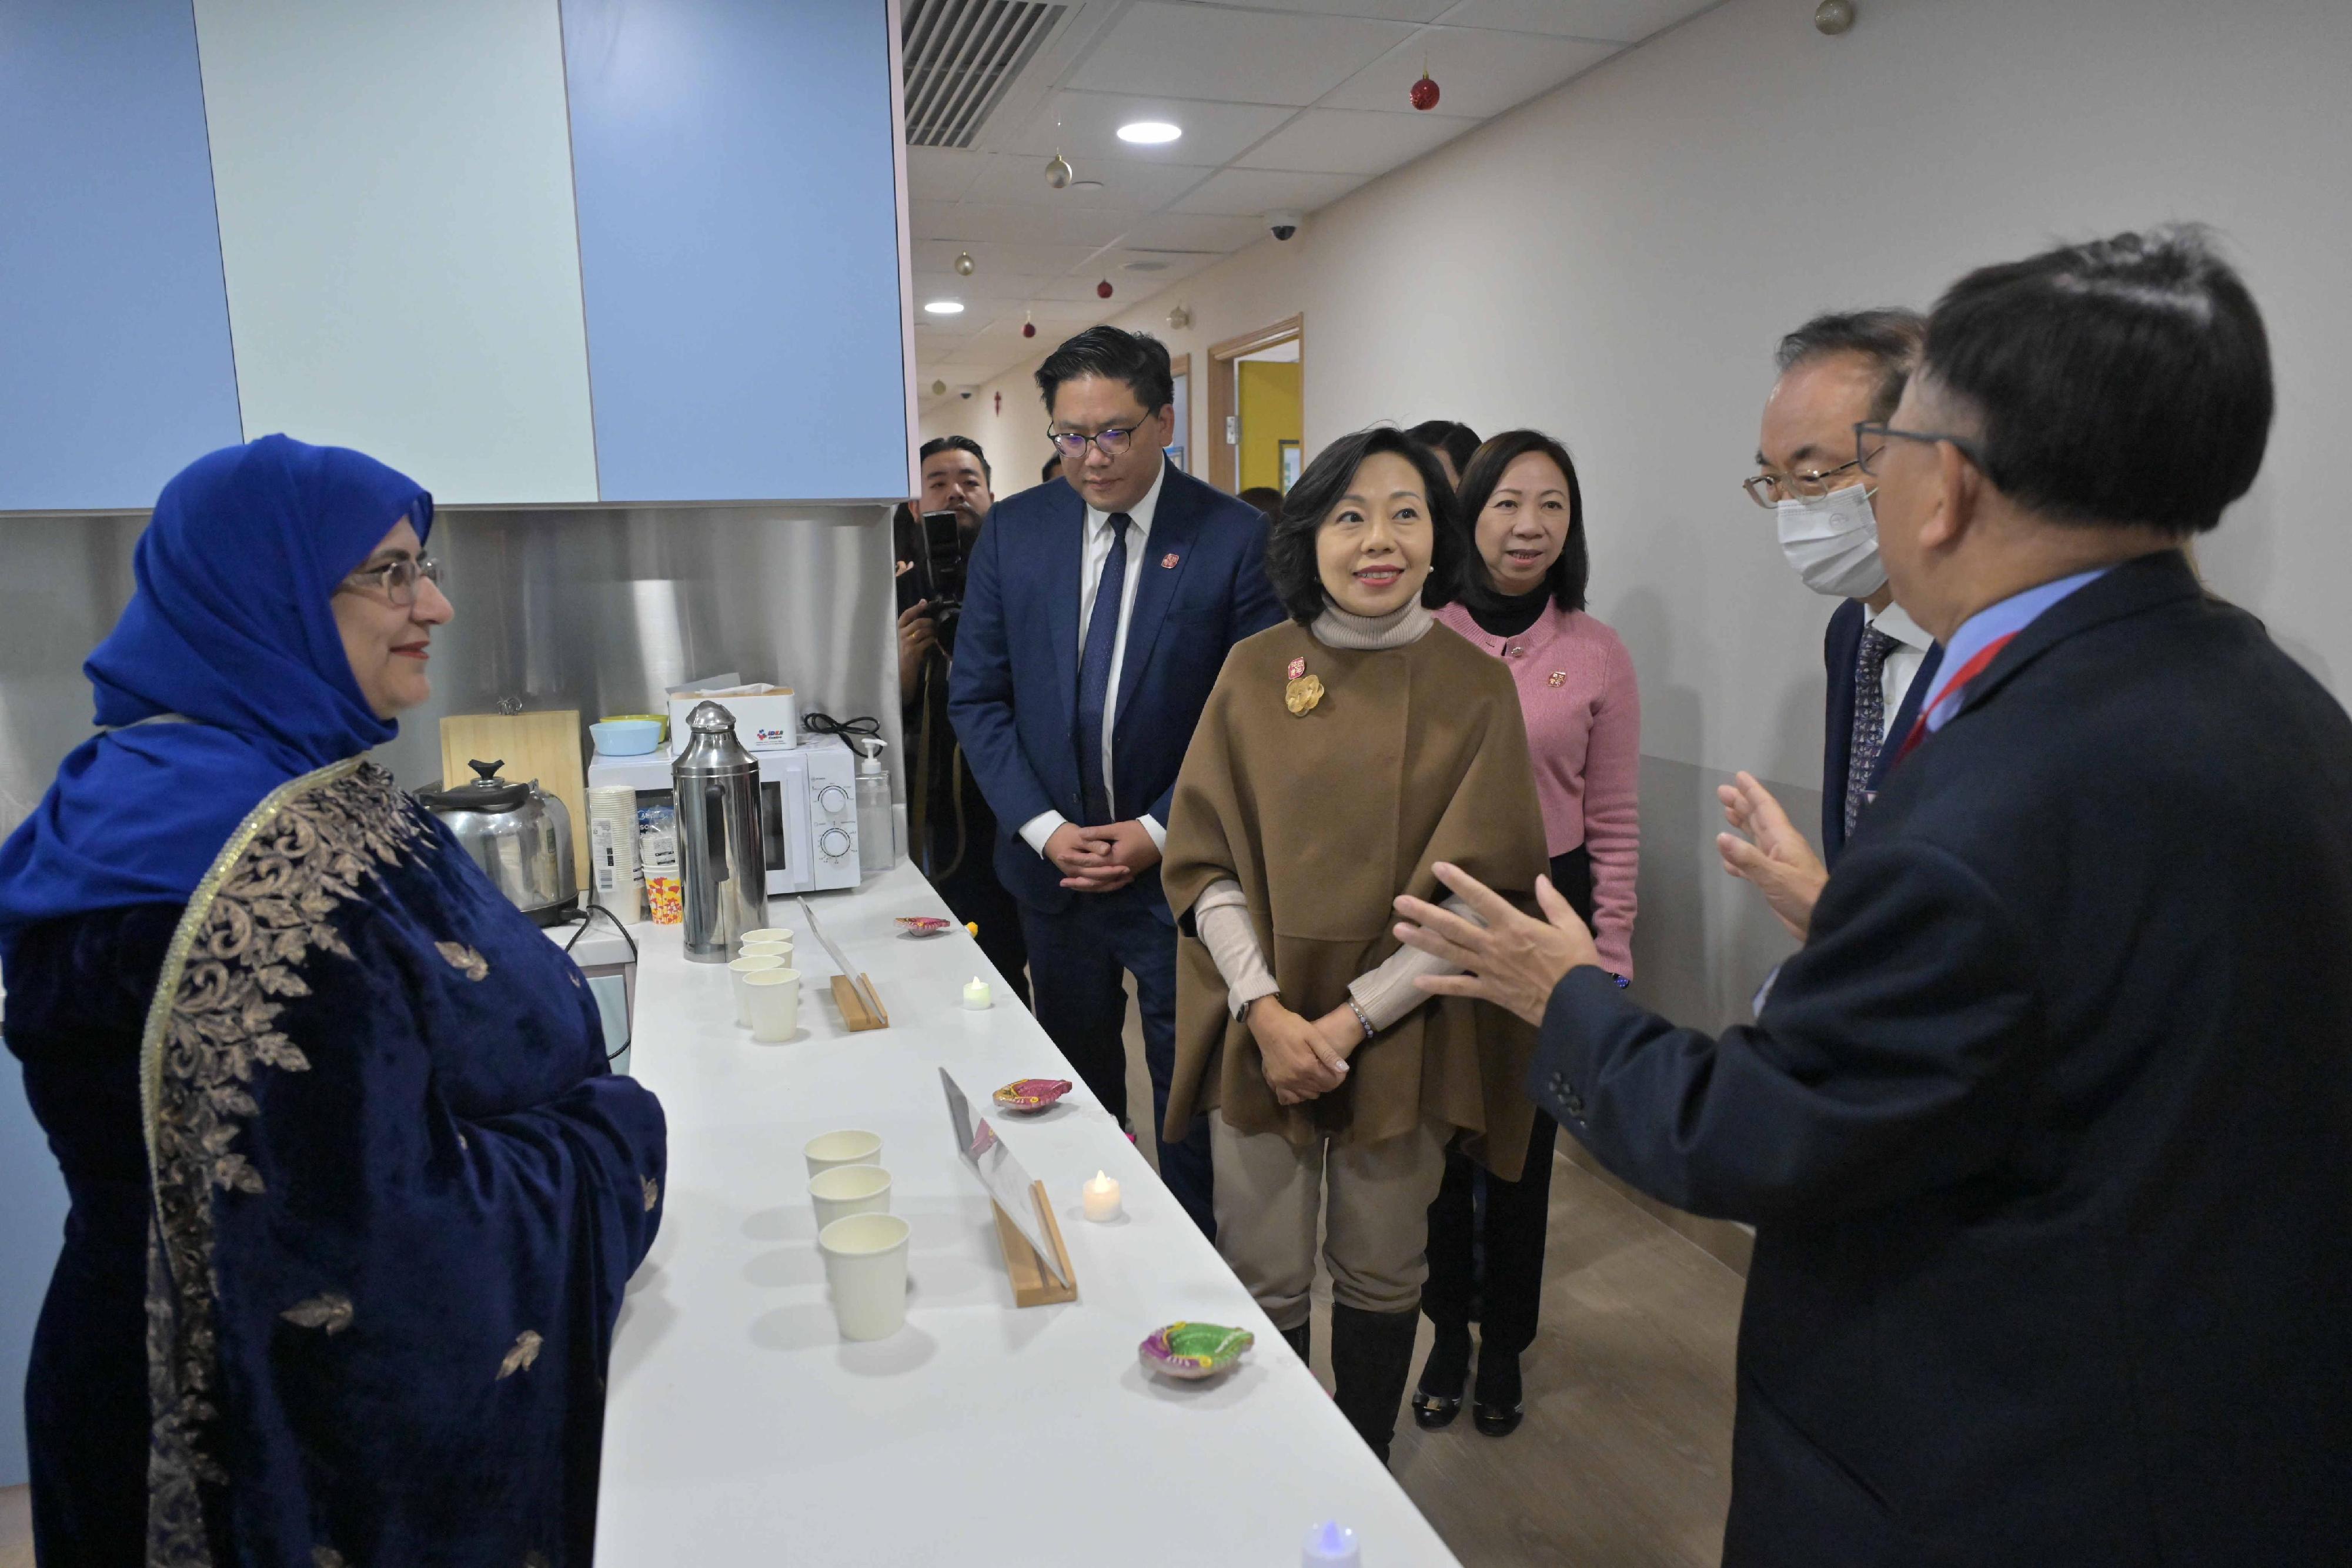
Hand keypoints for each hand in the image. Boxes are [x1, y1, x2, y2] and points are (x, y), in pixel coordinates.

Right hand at [896, 600, 937, 695]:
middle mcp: (899, 635)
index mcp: (895, 631)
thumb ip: (910, 633)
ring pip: (923, 630)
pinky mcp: (913, 652)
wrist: (898, 676)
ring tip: (936, 633)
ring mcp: (906, 643)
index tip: (924, 602)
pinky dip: (933, 640)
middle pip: (917, 622)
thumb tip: (925, 622)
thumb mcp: (903, 644)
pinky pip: (927, 641)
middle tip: (935, 624)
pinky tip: (935, 642)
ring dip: (932, 630)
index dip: (915, 608)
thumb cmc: (900, 659)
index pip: (905, 615)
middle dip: (929, 621)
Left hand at [1053, 819, 1158, 892]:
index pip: (1089, 861)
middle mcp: (1116, 871)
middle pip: (1093, 878)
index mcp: (1113, 859)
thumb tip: (1080, 834)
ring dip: (1086, 887)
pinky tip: (1093, 888)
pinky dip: (1101, 888)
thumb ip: (1098, 832)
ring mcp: (1123, 875)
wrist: (1160, 838)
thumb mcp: (1117, 828)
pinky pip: (1111, 886)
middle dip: (1076, 879)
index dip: (1073, 859)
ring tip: (1073, 888)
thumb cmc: (1139, 831)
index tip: (1060, 857)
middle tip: (1061, 881)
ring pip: (1101, 886)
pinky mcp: (1128, 875)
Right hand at [1246, 997, 1349, 1104]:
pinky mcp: (1273, 1081)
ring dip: (1314, 1088)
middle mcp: (1294, 1079)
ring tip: (1315, 1073)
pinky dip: (1297, 1093)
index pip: (1329, 1082)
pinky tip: (1301, 1082)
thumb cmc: (1292, 1026)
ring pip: (1305, 1095)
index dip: (1338, 1077)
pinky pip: (1288, 1096)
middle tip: (1328, 1069)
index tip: (1340, 1069)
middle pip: (1319, 1090)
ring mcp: (1282, 1082)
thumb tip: (1344, 1070)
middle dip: (1328, 1082)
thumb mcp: (1313, 1036)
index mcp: (1306, 1067)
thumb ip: (1329, 1055)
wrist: (1266, 1023)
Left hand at [1393, 863, 1597, 1027]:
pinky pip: (1459, 988)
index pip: (1481, 898)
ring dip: (1422, 941)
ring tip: (1398, 931)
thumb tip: (1539, 879)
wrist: (1577, 1006)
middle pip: (1453, 926)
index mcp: (1514, 926)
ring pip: (1449, 953)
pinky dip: (1438, 985)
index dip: (1458, 881)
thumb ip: (1553, 902)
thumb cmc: (1578, 964)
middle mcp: (1495, 945)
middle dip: (1424, 913)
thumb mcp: (1572, 927)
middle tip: (1400, 902)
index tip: (1437, 868)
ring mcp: (1489, 970)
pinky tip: (1416, 981)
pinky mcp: (1490, 991)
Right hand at [1715, 771, 1827, 940]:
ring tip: (1726, 813)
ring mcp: (1778, 863)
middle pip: (1759, 819)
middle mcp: (1780, 846)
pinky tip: (1728, 861)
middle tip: (1723, 791)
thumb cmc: (1803, 895)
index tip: (1739, 777)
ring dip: (1742, 825)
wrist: (1825, 921)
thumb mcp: (1775, 876)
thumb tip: (1721, 837)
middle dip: (1742, 804)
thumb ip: (1747, 858)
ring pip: (1756, 838)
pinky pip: (1753, 864)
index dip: (1752, 792)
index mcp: (1783, 839)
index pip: (1765, 809)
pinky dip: (1740, 859)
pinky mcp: (1775, 881)